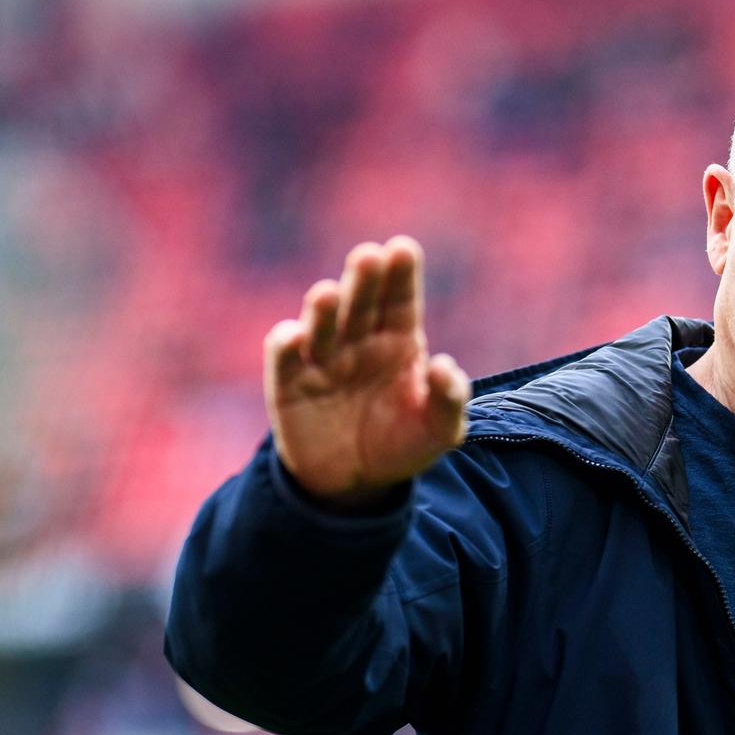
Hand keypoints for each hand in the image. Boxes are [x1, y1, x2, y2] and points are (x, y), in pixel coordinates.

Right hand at [264, 236, 470, 508]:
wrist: (356, 484)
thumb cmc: (402, 446)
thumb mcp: (439, 431)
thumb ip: (449, 399)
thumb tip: (444, 365)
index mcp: (399, 341)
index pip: (400, 300)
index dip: (401, 274)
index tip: (402, 249)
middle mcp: (359, 340)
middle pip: (361, 302)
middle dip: (364, 279)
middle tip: (368, 257)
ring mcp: (323, 358)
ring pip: (322, 324)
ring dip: (323, 309)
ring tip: (327, 295)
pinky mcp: (289, 383)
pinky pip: (285, 357)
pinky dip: (286, 343)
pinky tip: (294, 337)